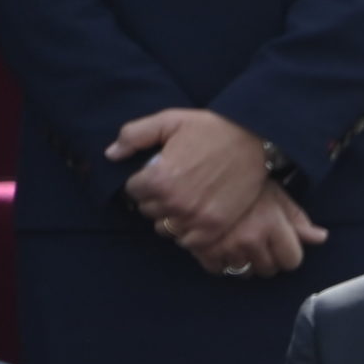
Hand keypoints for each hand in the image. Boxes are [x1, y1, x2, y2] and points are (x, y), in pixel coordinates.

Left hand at [111, 108, 269, 248]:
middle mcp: (175, 203)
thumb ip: (134, 136)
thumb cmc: (209, 128)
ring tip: (183, 202)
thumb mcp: (168, 120)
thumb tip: (111, 155)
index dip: (141, 181)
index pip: (132, 191)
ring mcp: (196, 219)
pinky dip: (188, 233)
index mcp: (159, 178)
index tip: (155, 174)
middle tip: (171, 186)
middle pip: (148, 212)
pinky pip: (189, 243)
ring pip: (166, 229)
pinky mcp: (215, 228)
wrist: (252, 140)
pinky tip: (194, 216)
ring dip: (170, 218)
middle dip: (155, 199)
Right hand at [187, 181, 325, 277]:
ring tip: (239, 240)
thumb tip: (321, 237)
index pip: (292, 261)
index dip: (288, 253)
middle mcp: (250, 239)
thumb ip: (297, 219)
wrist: (202, 169)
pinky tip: (221, 244)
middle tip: (258, 239)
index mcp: (271, 224)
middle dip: (267, 258)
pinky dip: (220, 261)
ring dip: (244, 261)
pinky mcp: (203, 250)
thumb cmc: (245, 181)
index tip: (280, 243)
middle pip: (269, 270)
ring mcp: (226, 246)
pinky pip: (219, 270)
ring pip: (244, 272)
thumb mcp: (275, 194)